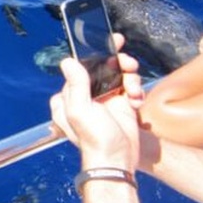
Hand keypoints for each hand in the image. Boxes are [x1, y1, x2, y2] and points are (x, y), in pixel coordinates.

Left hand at [50, 34, 141, 170]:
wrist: (118, 161)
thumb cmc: (95, 140)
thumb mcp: (80, 111)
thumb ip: (76, 85)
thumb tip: (67, 61)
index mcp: (70, 94)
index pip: (80, 65)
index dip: (95, 52)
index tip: (110, 41)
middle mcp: (85, 94)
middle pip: (102, 66)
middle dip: (118, 63)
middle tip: (127, 64)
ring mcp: (104, 98)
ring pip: (118, 74)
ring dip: (129, 78)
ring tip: (132, 90)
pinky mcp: (120, 104)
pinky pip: (129, 87)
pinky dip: (135, 91)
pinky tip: (135, 101)